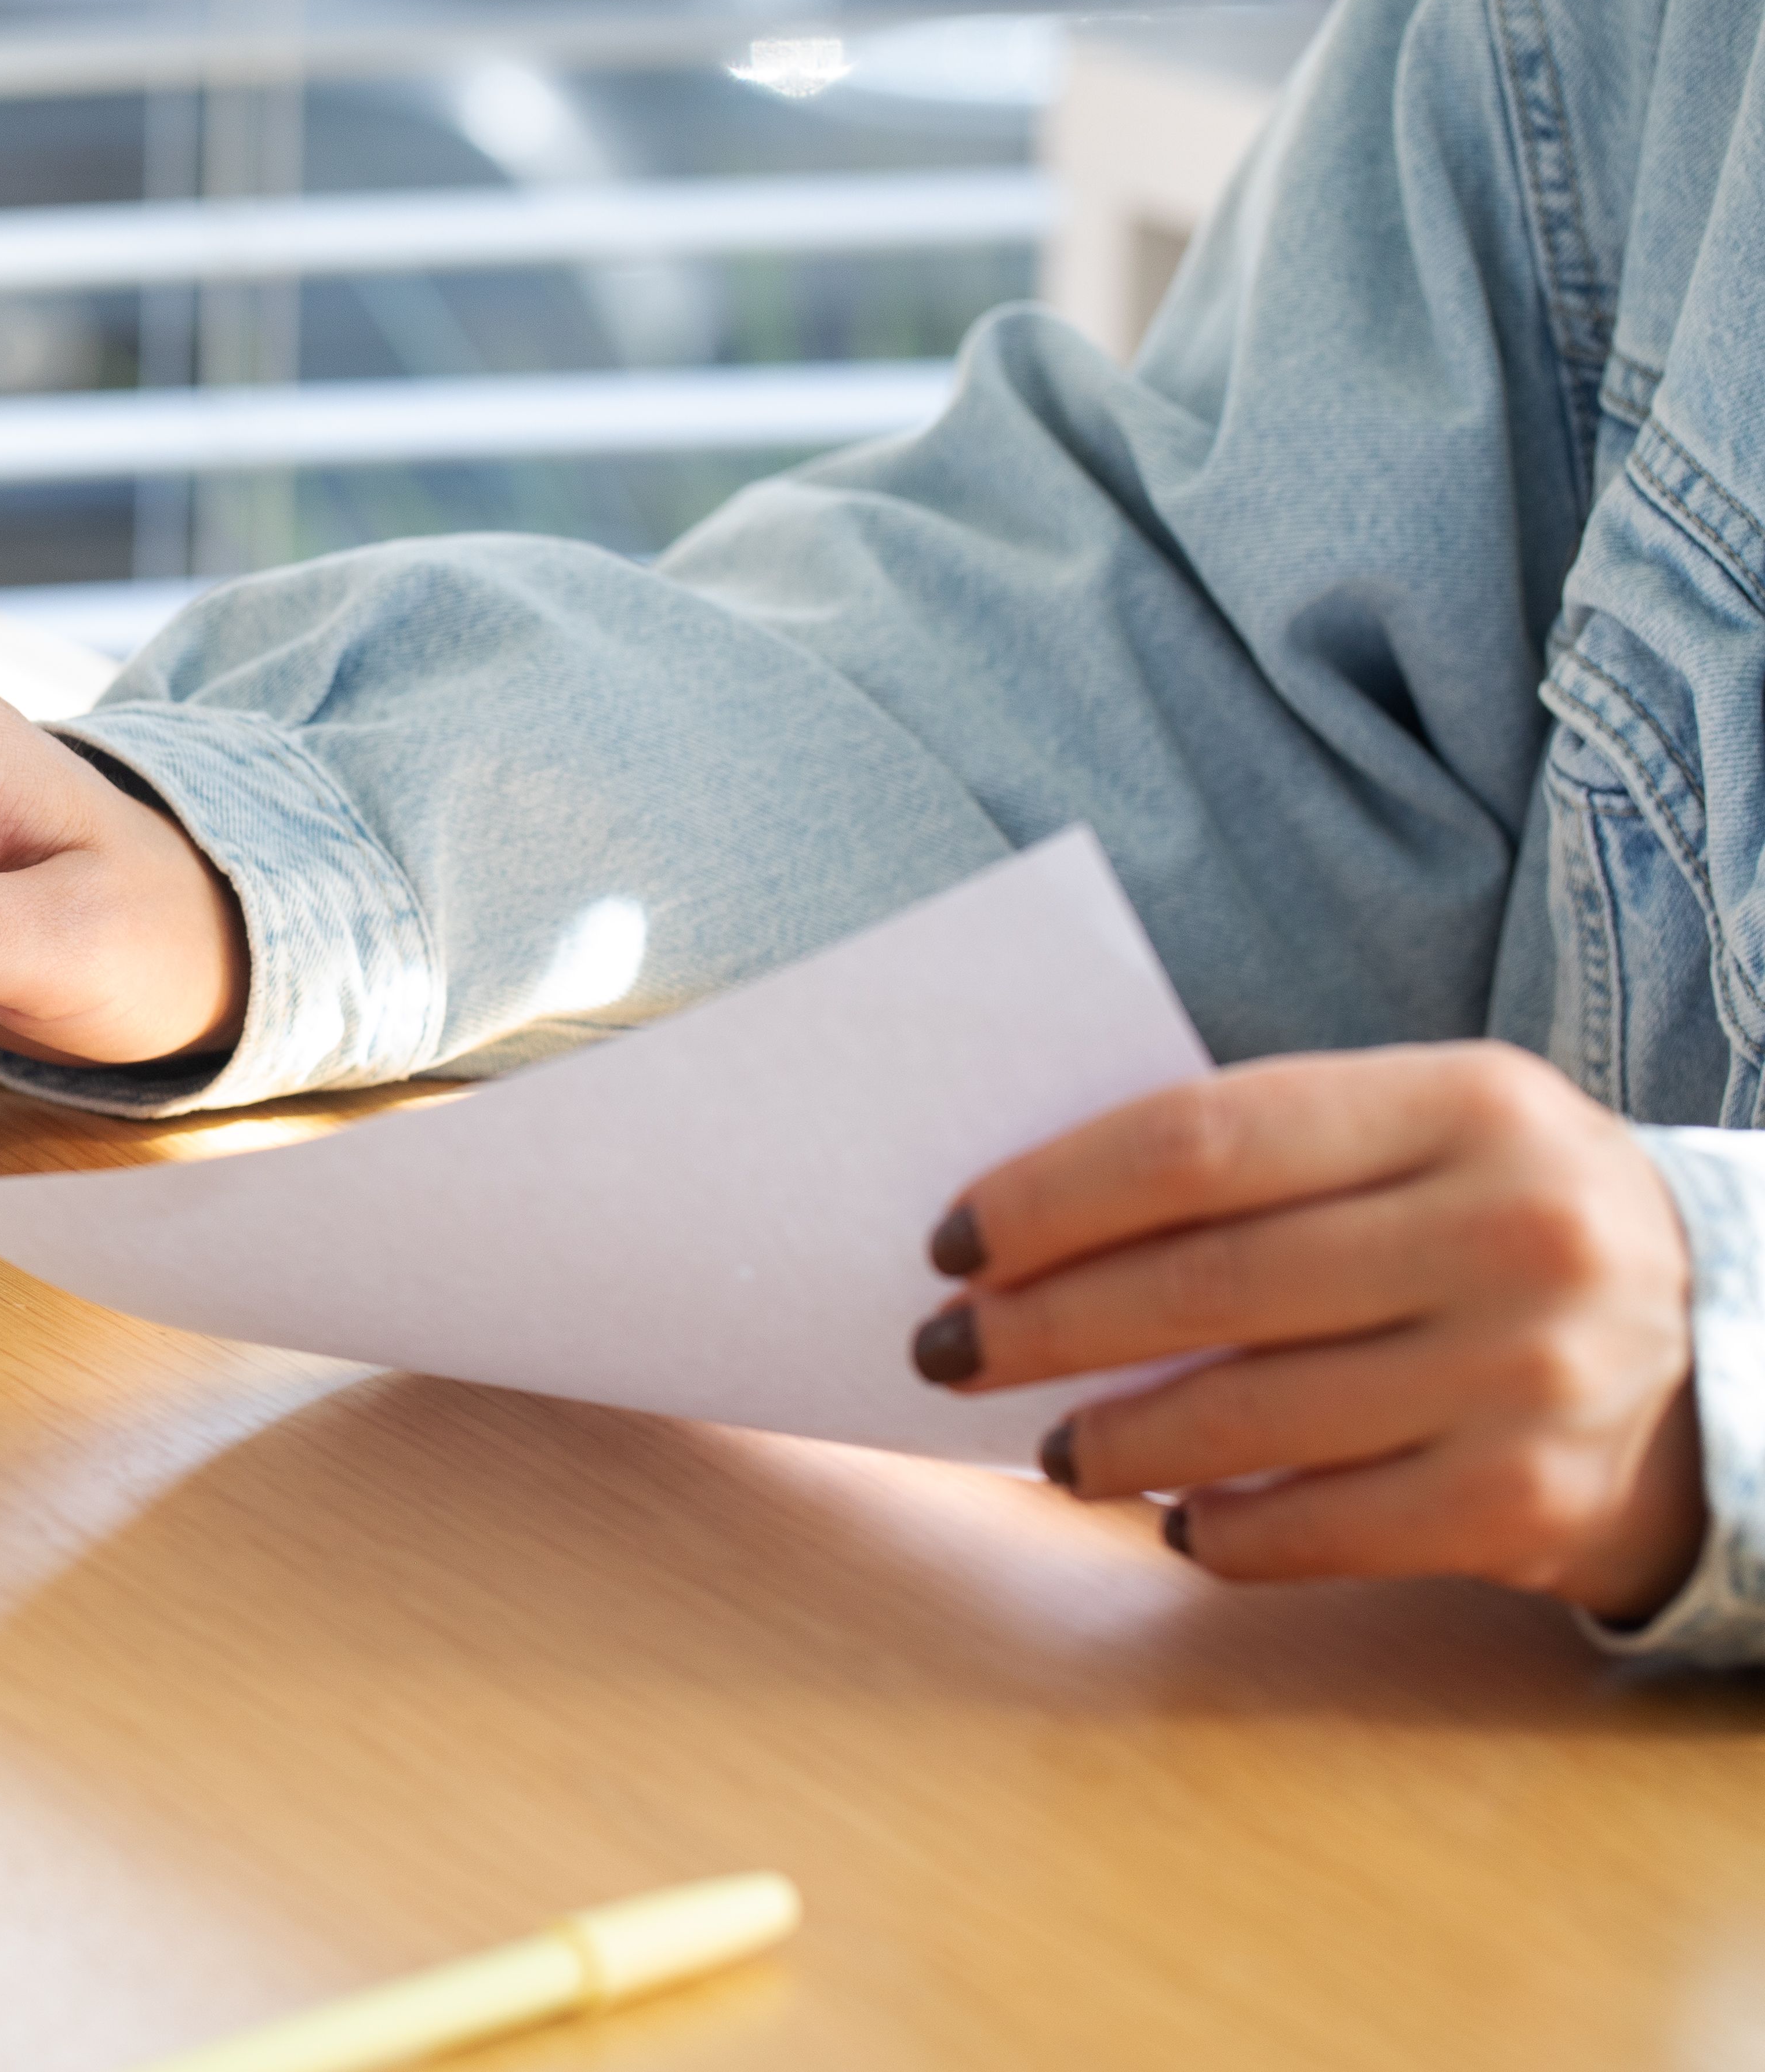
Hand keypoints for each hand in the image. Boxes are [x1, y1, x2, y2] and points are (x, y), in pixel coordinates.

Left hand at [917, 1043, 1705, 1618]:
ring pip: (1244, 1417)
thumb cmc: (1494, 1226)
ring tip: (1051, 1445)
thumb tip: (1028, 1235)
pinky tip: (1174, 1517)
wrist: (1722, 1348)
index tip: (951, 1240)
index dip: (1049, 1195)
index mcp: (1465, 1102)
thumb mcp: (1420, 1139)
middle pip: (1203, 1282)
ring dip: (1110, 1440)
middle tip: (945, 1349)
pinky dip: (1219, 1531)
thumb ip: (1260, 1161)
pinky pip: (1318, 1531)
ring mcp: (1527, 1372)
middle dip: (1039, 1325)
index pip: (1198, 1141)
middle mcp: (1508, 1230)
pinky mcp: (1526, 1502)